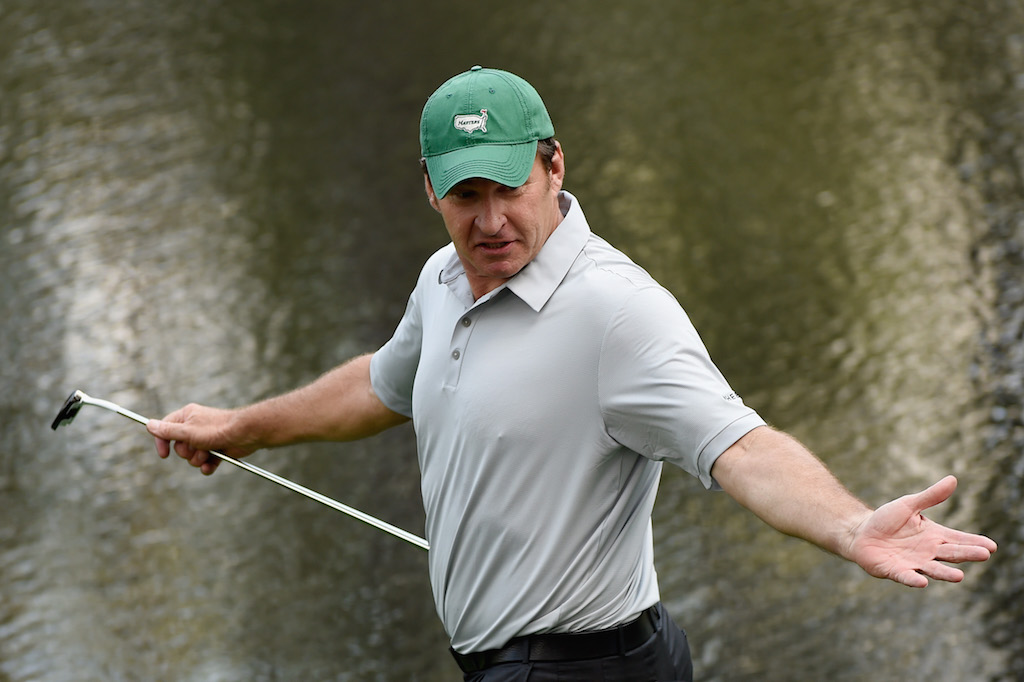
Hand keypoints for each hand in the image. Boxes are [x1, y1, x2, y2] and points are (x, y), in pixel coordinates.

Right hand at [147, 404, 254, 475]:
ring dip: (198, 458)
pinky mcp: (217, 449)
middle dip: (186, 452)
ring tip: (208, 453)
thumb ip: (168, 431)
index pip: (165, 428)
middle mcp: (195, 426)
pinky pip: (205, 462)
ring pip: (192, 456)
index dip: (162, 441)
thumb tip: (149, 425)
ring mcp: (206, 438)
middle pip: (179, 446)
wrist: (245, 434)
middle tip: (197, 447)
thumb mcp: (187, 431)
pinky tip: (210, 466)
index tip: (164, 455)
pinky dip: (207, 465)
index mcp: (187, 416)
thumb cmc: (216, 429)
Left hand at [846, 475, 996, 586]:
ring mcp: (912, 563)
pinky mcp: (894, 570)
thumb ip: (930, 496)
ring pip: (933, 569)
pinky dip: (913, 579)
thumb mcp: (909, 504)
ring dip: (945, 573)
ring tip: (959, 576)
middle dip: (967, 554)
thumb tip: (953, 479)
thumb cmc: (887, 520)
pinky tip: (922, 582)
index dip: (974, 542)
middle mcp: (927, 552)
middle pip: (950, 554)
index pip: (958, 539)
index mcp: (933, 536)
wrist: (861, 532)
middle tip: (984, 555)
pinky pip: (905, 576)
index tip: (991, 546)